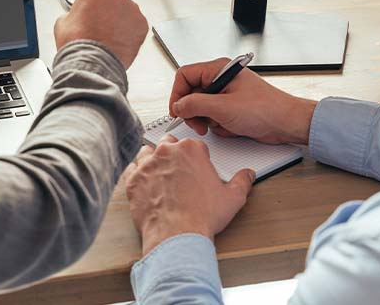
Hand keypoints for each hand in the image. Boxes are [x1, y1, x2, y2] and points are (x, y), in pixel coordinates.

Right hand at [54, 0, 148, 68]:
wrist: (91, 64)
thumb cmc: (77, 43)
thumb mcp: (64, 21)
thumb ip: (76, 10)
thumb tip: (80, 14)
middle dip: (109, 10)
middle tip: (97, 27)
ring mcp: (132, 8)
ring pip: (126, 13)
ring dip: (118, 23)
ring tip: (105, 38)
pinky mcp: (142, 24)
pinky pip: (135, 25)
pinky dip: (128, 33)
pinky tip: (116, 42)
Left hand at [124, 136, 255, 254]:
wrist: (177, 236)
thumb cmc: (202, 216)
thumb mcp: (232, 198)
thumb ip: (242, 182)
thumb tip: (248, 175)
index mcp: (191, 150)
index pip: (194, 145)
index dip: (197, 157)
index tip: (197, 169)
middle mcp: (167, 152)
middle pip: (169, 143)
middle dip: (174, 154)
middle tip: (179, 171)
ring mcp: (147, 164)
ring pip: (147, 152)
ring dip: (153, 160)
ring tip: (160, 175)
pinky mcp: (133, 180)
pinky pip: (131, 169)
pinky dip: (137, 174)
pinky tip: (144, 183)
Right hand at [170, 58, 316, 144]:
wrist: (286, 123)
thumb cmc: (265, 109)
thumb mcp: (223, 107)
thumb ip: (195, 105)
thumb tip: (178, 106)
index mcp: (219, 69)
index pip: (185, 75)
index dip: (177, 94)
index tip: (177, 111)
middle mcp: (221, 79)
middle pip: (191, 93)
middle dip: (193, 112)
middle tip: (198, 124)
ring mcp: (226, 94)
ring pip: (201, 108)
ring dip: (207, 120)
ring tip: (221, 125)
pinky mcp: (231, 108)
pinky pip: (213, 117)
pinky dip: (219, 125)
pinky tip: (232, 127)